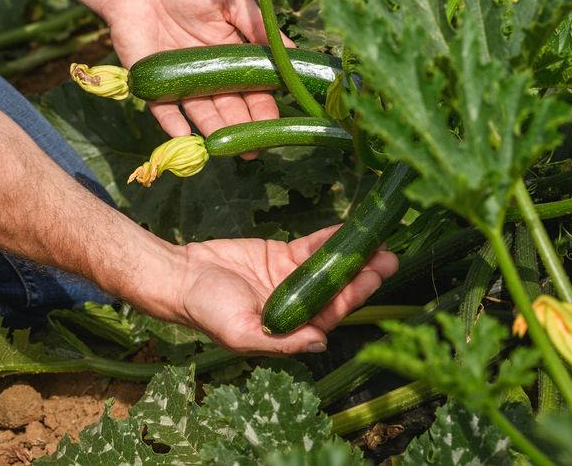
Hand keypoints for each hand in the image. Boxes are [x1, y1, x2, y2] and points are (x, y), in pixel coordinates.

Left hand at [99, 0, 294, 141]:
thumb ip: (256, 22)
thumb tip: (292, 51)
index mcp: (232, 54)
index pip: (253, 86)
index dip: (264, 104)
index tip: (276, 122)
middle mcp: (209, 74)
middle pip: (230, 106)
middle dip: (242, 127)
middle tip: (254, 148)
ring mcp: (181, 82)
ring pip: (201, 111)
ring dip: (213, 130)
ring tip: (225, 147)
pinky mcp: (152, 85)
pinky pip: (164, 109)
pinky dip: (172, 123)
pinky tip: (184, 135)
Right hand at [172, 226, 398, 354]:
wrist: (181, 276)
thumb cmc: (207, 310)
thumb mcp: (241, 332)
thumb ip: (281, 341)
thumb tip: (321, 342)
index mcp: (291, 328)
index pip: (332, 311)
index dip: (356, 293)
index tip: (377, 275)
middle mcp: (297, 305)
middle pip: (338, 289)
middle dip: (364, 273)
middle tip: (390, 256)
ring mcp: (291, 279)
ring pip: (329, 266)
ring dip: (353, 254)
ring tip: (379, 239)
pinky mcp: (280, 256)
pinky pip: (311, 247)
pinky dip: (329, 239)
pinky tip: (348, 229)